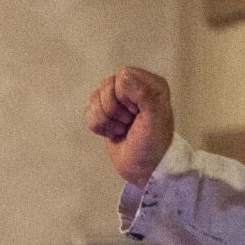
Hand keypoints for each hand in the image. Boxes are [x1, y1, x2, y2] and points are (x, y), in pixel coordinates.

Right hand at [84, 66, 175, 187]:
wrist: (144, 169)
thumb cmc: (154, 145)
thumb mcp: (155, 118)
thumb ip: (144, 93)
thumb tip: (123, 76)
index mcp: (150, 84)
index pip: (122, 76)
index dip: (124, 96)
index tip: (136, 112)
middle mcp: (134, 89)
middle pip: (106, 86)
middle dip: (113, 110)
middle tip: (129, 122)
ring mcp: (118, 101)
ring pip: (94, 98)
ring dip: (106, 120)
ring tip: (122, 129)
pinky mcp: (105, 114)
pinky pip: (88, 111)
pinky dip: (99, 126)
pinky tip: (113, 133)